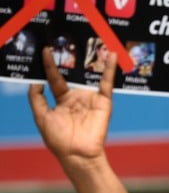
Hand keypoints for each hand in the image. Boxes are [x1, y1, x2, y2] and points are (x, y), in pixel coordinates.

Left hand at [27, 47, 114, 169]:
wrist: (77, 153)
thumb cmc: (58, 139)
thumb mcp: (41, 116)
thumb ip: (37, 98)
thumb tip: (36, 82)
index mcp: (63, 100)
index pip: (56, 77)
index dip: (50, 64)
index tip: (45, 50)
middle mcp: (78, 97)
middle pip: (74, 73)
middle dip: (72, 57)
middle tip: (68, 39)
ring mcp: (91, 98)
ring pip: (90, 75)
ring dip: (92, 59)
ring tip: (91, 40)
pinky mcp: (104, 102)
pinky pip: (106, 83)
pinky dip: (109, 69)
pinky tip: (110, 55)